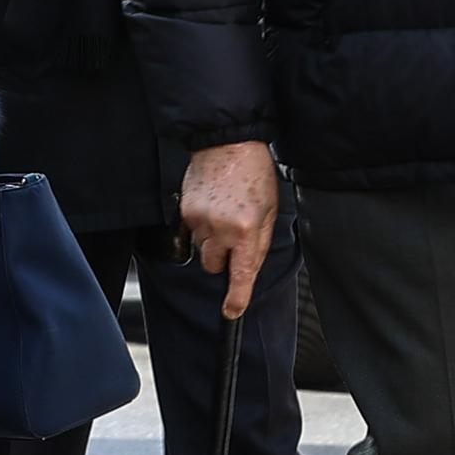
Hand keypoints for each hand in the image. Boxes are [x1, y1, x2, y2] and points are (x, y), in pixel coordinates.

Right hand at [178, 140, 279, 319]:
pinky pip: (191, 231)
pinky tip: (211, 206)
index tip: (232, 311)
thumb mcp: (270, 210)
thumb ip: (259, 243)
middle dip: (222, 259)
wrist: (227, 143)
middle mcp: (221, 229)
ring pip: (201, 249)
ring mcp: (199, 220)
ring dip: (212, 241)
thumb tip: (247, 268)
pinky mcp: (184, 211)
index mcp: (247, 230)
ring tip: (223, 214)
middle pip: (213, 265)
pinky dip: (201, 225)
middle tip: (233, 238)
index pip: (240, 275)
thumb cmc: (254, 173)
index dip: (236, 298)